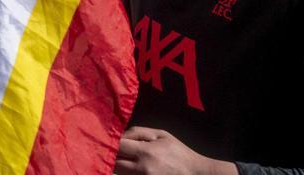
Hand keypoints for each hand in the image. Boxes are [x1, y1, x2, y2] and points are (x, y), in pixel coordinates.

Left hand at [116, 127, 236, 174]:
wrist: (197, 173)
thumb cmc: (178, 152)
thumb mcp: (161, 135)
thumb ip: (137, 132)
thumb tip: (119, 135)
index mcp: (146, 152)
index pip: (117, 147)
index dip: (109, 142)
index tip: (106, 139)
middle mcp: (142, 169)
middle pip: (114, 163)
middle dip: (111, 156)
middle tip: (110, 150)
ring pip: (120, 173)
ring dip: (118, 166)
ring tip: (121, 159)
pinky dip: (127, 173)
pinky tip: (130, 167)